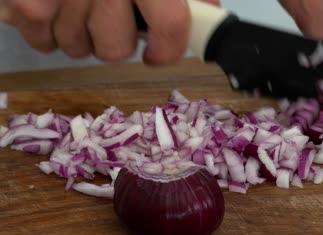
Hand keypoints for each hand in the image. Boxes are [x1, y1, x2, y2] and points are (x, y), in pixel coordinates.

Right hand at [0, 0, 218, 64]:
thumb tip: (208, 18)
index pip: (169, 26)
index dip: (166, 50)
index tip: (157, 54)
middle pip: (114, 49)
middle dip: (116, 41)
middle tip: (112, 18)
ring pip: (77, 47)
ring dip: (82, 35)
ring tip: (81, 6)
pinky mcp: (27, 2)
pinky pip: (41, 40)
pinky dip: (48, 31)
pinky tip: (55, 8)